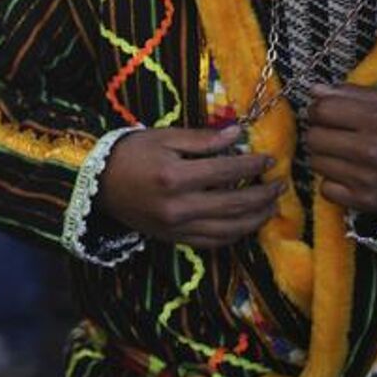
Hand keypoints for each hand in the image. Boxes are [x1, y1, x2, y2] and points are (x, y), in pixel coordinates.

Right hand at [97, 126, 283, 248]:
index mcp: (175, 177)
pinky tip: (247, 224)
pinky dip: (235, 235)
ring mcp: (176, 227)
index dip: (253, 165)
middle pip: (235, 204)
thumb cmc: (129, 154)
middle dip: (263, 194)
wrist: (95, 184)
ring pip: (229, 229)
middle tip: (280, 184)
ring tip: (272, 206)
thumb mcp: (163, 137)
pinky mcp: (173, 239)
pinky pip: (213, 242)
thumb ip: (202, 139)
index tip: (269, 159)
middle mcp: (178, 207)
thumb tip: (238, 134)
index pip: (227, 171)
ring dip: (256, 218)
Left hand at [306, 85, 376, 213]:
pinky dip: (334, 184)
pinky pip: (325, 189)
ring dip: (326, 159)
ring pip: (316, 163)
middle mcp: (373, 150)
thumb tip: (314, 91)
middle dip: (321, 134)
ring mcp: (368, 178)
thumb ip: (350, 94)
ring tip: (347, 156)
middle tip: (337, 136)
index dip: (318, 110)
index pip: (321, 110)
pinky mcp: (365, 201)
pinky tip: (351, 176)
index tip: (325, 114)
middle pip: (313, 138)